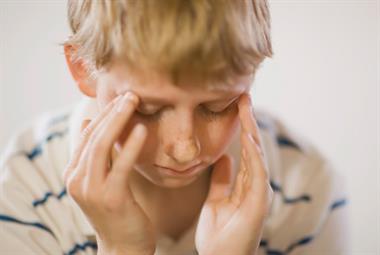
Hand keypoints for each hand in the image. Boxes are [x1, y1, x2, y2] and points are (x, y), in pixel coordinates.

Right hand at [63, 92, 155, 254]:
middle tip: (130, 93)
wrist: (122, 247)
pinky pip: (121, 165)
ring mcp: (91, 190)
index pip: (87, 136)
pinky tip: (141, 129)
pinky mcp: (110, 197)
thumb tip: (91, 121)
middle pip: (94, 137)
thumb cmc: (117, 211)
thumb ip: (96, 154)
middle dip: (112, 112)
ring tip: (133, 101)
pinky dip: (130, 145)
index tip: (120, 98)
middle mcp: (77, 180)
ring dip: (118, 120)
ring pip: (102, 146)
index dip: (103, 114)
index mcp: (74, 173)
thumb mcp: (102, 179)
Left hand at [195, 93, 273, 254]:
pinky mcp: (258, 202)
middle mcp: (254, 185)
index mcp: (245, 184)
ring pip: (257, 155)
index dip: (241, 126)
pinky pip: (256, 173)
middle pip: (253, 146)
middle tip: (244, 95)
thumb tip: (224, 158)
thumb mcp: (215, 200)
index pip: (244, 148)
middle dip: (248, 121)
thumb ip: (222, 180)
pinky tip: (248, 136)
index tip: (236, 104)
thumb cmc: (218, 234)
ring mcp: (258, 193)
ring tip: (246, 107)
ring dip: (252, 130)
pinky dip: (254, 154)